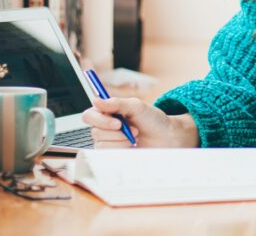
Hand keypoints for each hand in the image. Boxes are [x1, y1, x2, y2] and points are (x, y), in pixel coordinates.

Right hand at [82, 97, 198, 147]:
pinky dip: (122, 148)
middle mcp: (105, 128)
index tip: (118, 122)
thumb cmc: (152, 119)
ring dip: (121, 140)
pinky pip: (108, 154)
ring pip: (101, 144)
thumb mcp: (137, 106)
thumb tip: (96, 100)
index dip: (99, 119)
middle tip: (134, 130)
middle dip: (116, 132)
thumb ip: (117, 103)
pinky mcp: (113, 155)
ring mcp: (108, 143)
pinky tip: (133, 146)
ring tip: (136, 136)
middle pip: (94, 131)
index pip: (89, 115)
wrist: (166, 137)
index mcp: (108, 113)